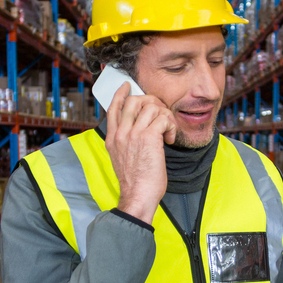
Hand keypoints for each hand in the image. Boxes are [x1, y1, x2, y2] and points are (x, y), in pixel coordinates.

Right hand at [105, 82, 176, 222]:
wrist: (137, 196)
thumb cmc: (135, 182)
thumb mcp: (122, 158)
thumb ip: (126, 143)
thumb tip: (139, 131)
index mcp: (112, 138)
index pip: (113, 108)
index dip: (120, 93)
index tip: (127, 86)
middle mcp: (120, 133)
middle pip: (134, 100)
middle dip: (152, 101)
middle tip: (161, 113)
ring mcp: (133, 134)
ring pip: (151, 106)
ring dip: (165, 115)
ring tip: (167, 131)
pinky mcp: (148, 137)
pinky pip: (163, 118)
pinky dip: (170, 126)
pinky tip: (169, 139)